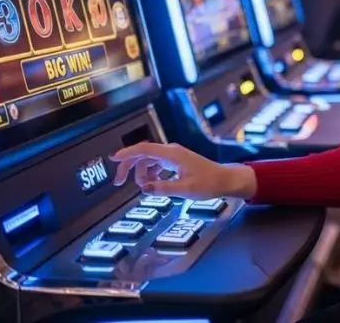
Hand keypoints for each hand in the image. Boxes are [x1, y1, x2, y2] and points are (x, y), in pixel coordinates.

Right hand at [109, 142, 256, 199]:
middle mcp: (172, 152)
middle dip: (129, 166)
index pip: (144, 149)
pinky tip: (154, 183)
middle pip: (143, 154)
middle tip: (119, 182)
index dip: (127, 153)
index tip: (113, 158)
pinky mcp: (176, 161)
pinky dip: (150, 173)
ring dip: (141, 173)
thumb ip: (163, 188)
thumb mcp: (185, 189)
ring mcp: (174, 156)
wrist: (225, 180)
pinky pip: (156, 164)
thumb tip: (143, 188)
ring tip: (145, 187)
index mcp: (173, 154)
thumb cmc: (210, 183)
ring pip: (149, 160)